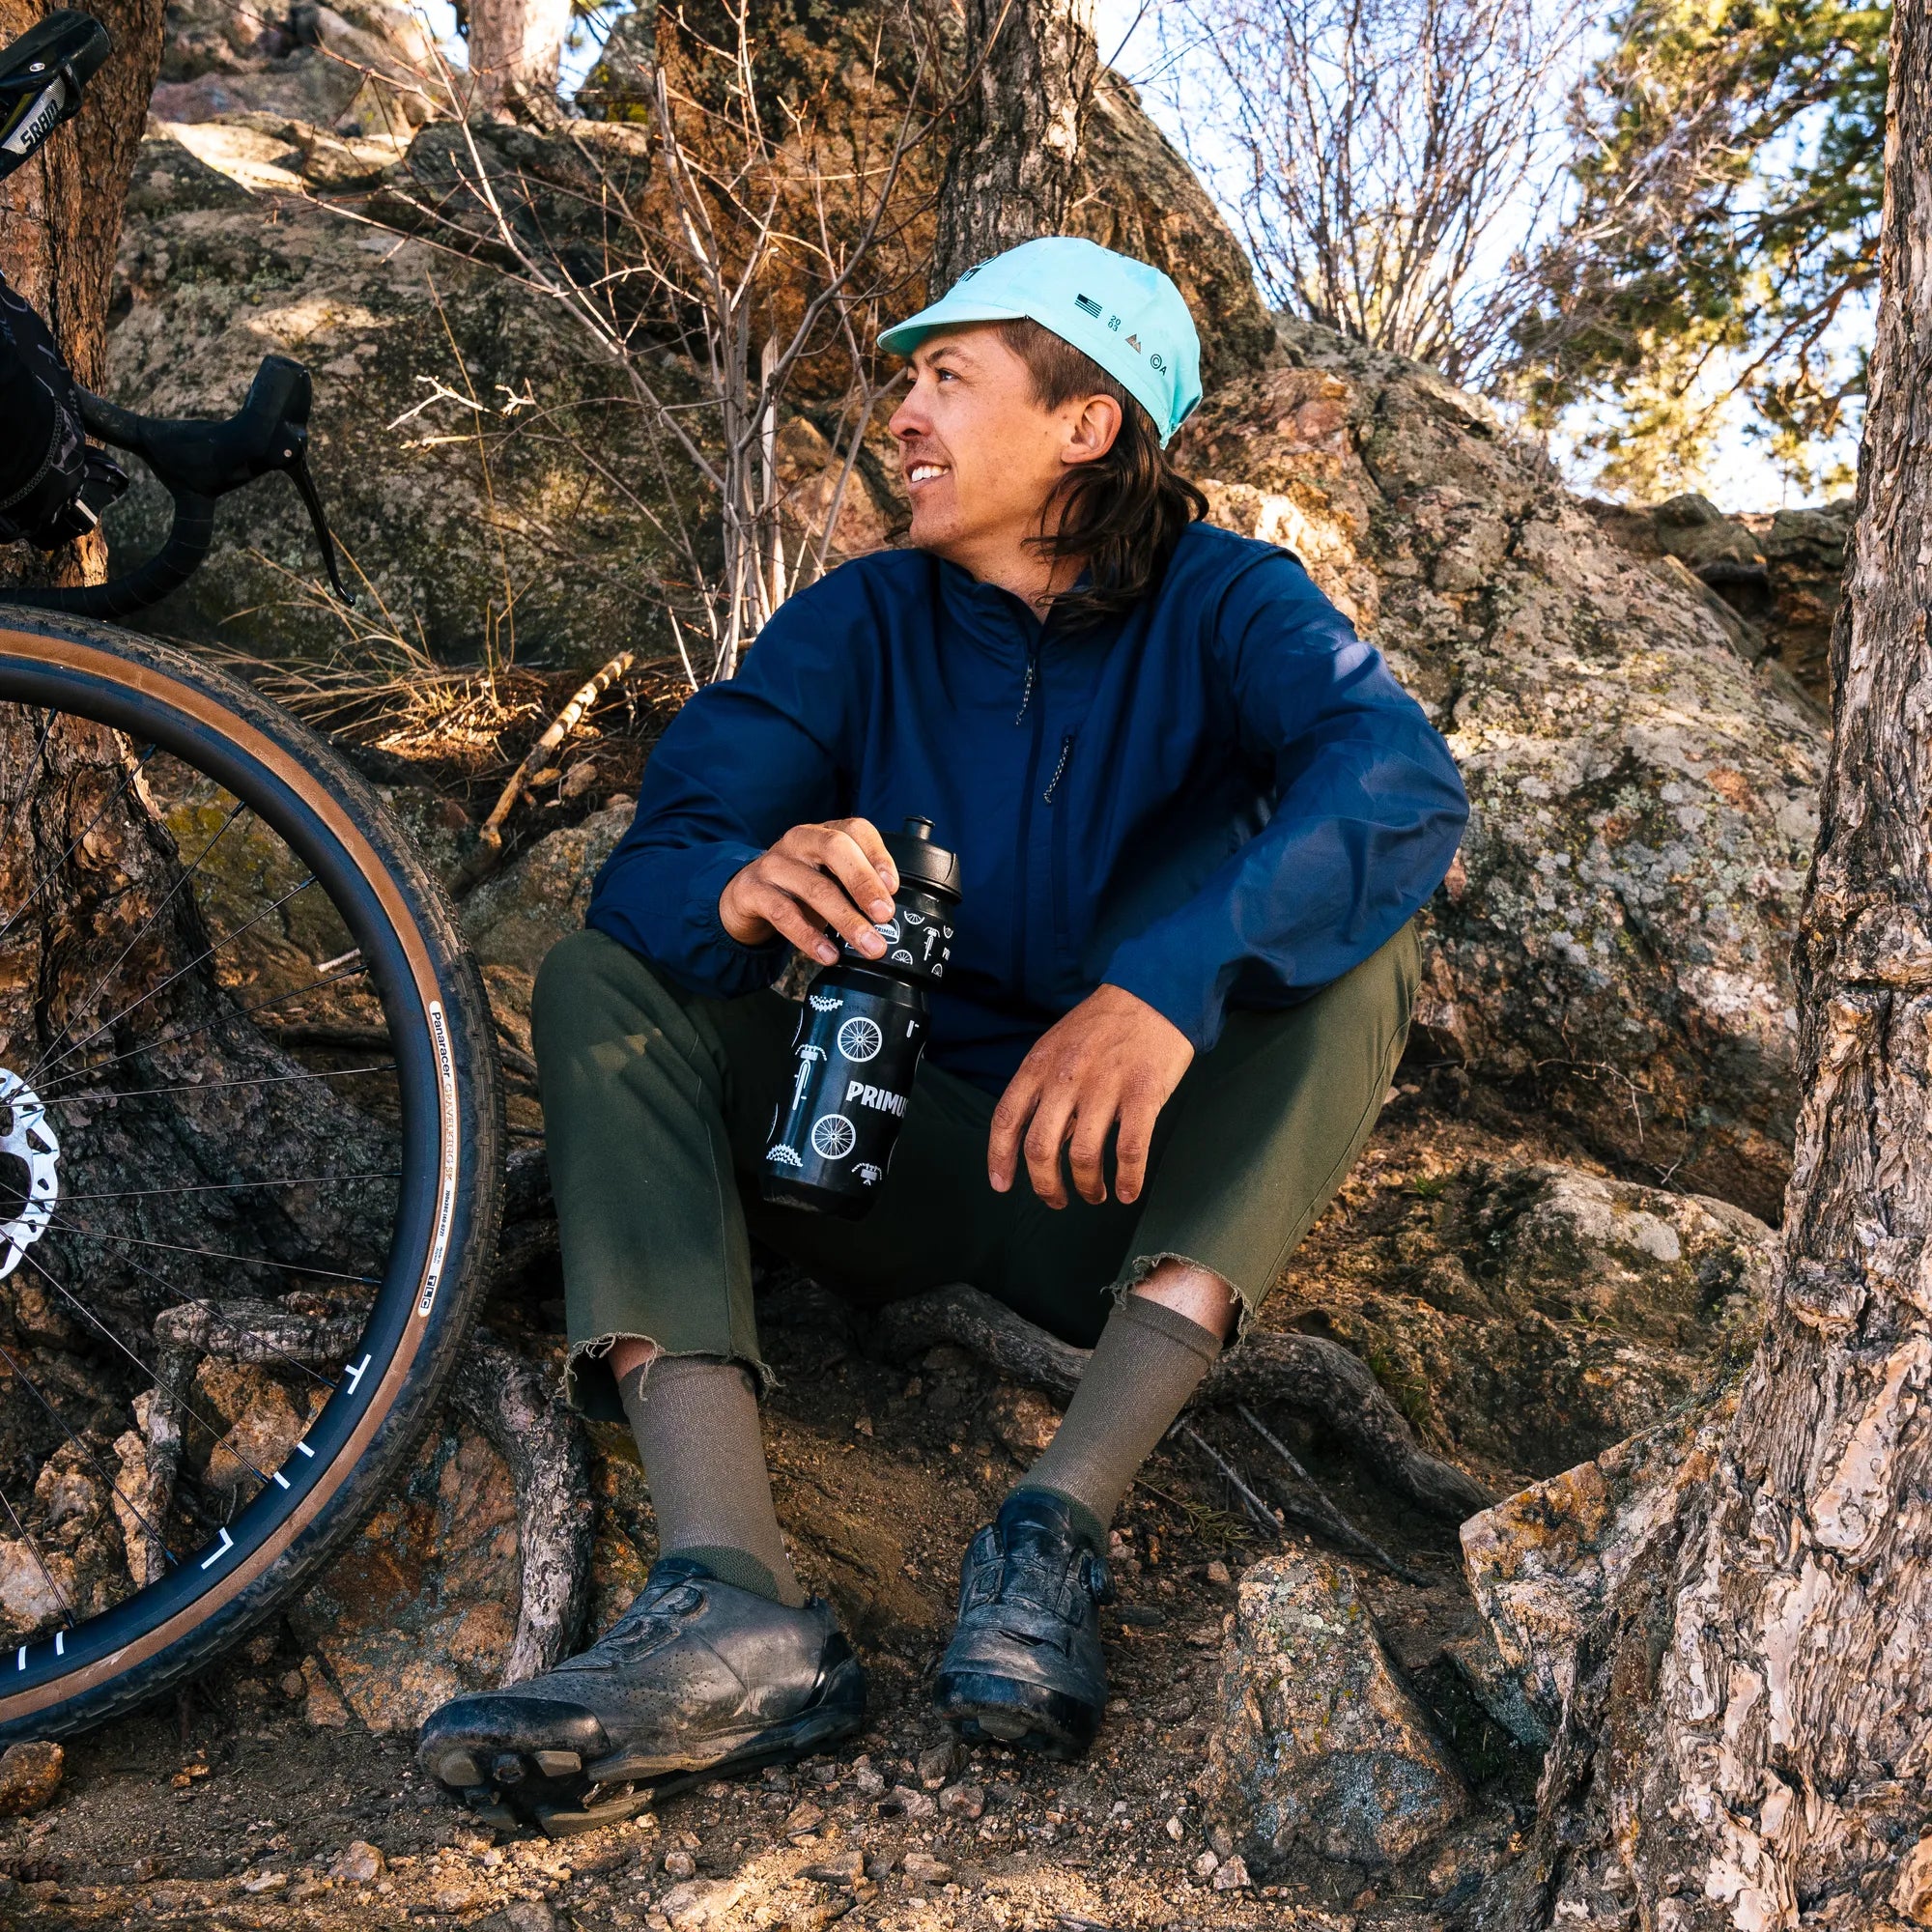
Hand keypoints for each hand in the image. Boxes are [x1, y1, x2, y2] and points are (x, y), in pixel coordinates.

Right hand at [719, 817, 899, 964]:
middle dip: (864, 883)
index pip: (856, 829)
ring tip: (869, 945)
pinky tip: (829, 955)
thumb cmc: (798, 888)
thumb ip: (856, 888)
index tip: (894, 888)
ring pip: (814, 887)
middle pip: (836, 849)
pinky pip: (784, 914)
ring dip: (846, 920)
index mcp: (824, 833)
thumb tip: (893, 918)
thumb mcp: (829, 878)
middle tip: (884, 915)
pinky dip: (810, 938)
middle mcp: (799, 841)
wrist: (745, 897)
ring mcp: (774, 864)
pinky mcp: (753, 891)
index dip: (878, 856)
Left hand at [988, 984, 1193, 1208]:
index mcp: (1039, 1065)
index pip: (1007, 1119)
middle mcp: (1066, 1078)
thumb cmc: (1104, 1024)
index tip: (1002, 1185)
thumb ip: (1045, 1088)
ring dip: (1087, 1186)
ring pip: (1084, 1156)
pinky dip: (1128, 1180)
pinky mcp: (1143, 1095)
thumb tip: (1044, 1139)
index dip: (999, 1158)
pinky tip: (1127, 1192)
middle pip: (1041, 1148)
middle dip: (1045, 1185)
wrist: (1153, 994)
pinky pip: (1131, 1150)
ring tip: (1095, 1195)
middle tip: (1057, 1200)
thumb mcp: (1058, 1045)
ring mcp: (1105, 1087)